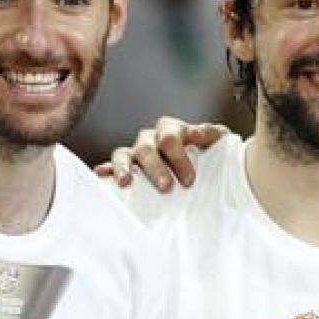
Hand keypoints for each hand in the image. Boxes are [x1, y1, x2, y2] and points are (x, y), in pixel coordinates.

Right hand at [94, 116, 230, 189]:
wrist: (202, 168)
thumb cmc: (209, 155)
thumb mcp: (217, 143)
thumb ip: (213, 135)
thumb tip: (204, 134)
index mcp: (172, 130)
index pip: (170, 138)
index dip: (179, 157)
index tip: (190, 179)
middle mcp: (151, 138)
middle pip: (147, 148)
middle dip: (156, 168)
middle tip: (167, 188)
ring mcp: (135, 152)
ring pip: (124, 154)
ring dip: (124, 168)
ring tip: (126, 183)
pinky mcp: (124, 167)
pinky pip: (110, 166)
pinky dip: (106, 170)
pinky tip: (100, 176)